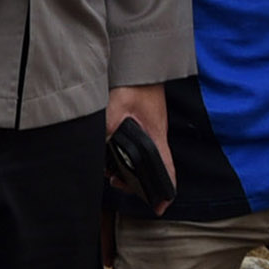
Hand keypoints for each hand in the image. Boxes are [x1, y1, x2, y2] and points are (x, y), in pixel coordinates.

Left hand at [104, 84, 168, 210]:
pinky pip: (137, 145)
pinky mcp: (142, 122)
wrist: (141, 61)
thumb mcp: (116, 107)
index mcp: (156, 136)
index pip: (167, 169)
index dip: (165, 191)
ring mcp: (150, 129)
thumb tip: (101, 148)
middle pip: (153, 168)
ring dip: (128, 167)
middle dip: (136, 182)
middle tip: (116, 183)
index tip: (160, 207)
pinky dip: (125, 153)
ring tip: (110, 171)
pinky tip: (109, 152)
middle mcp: (156, 135)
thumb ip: (108, 128)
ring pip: (143, 156)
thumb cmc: (135, 83)